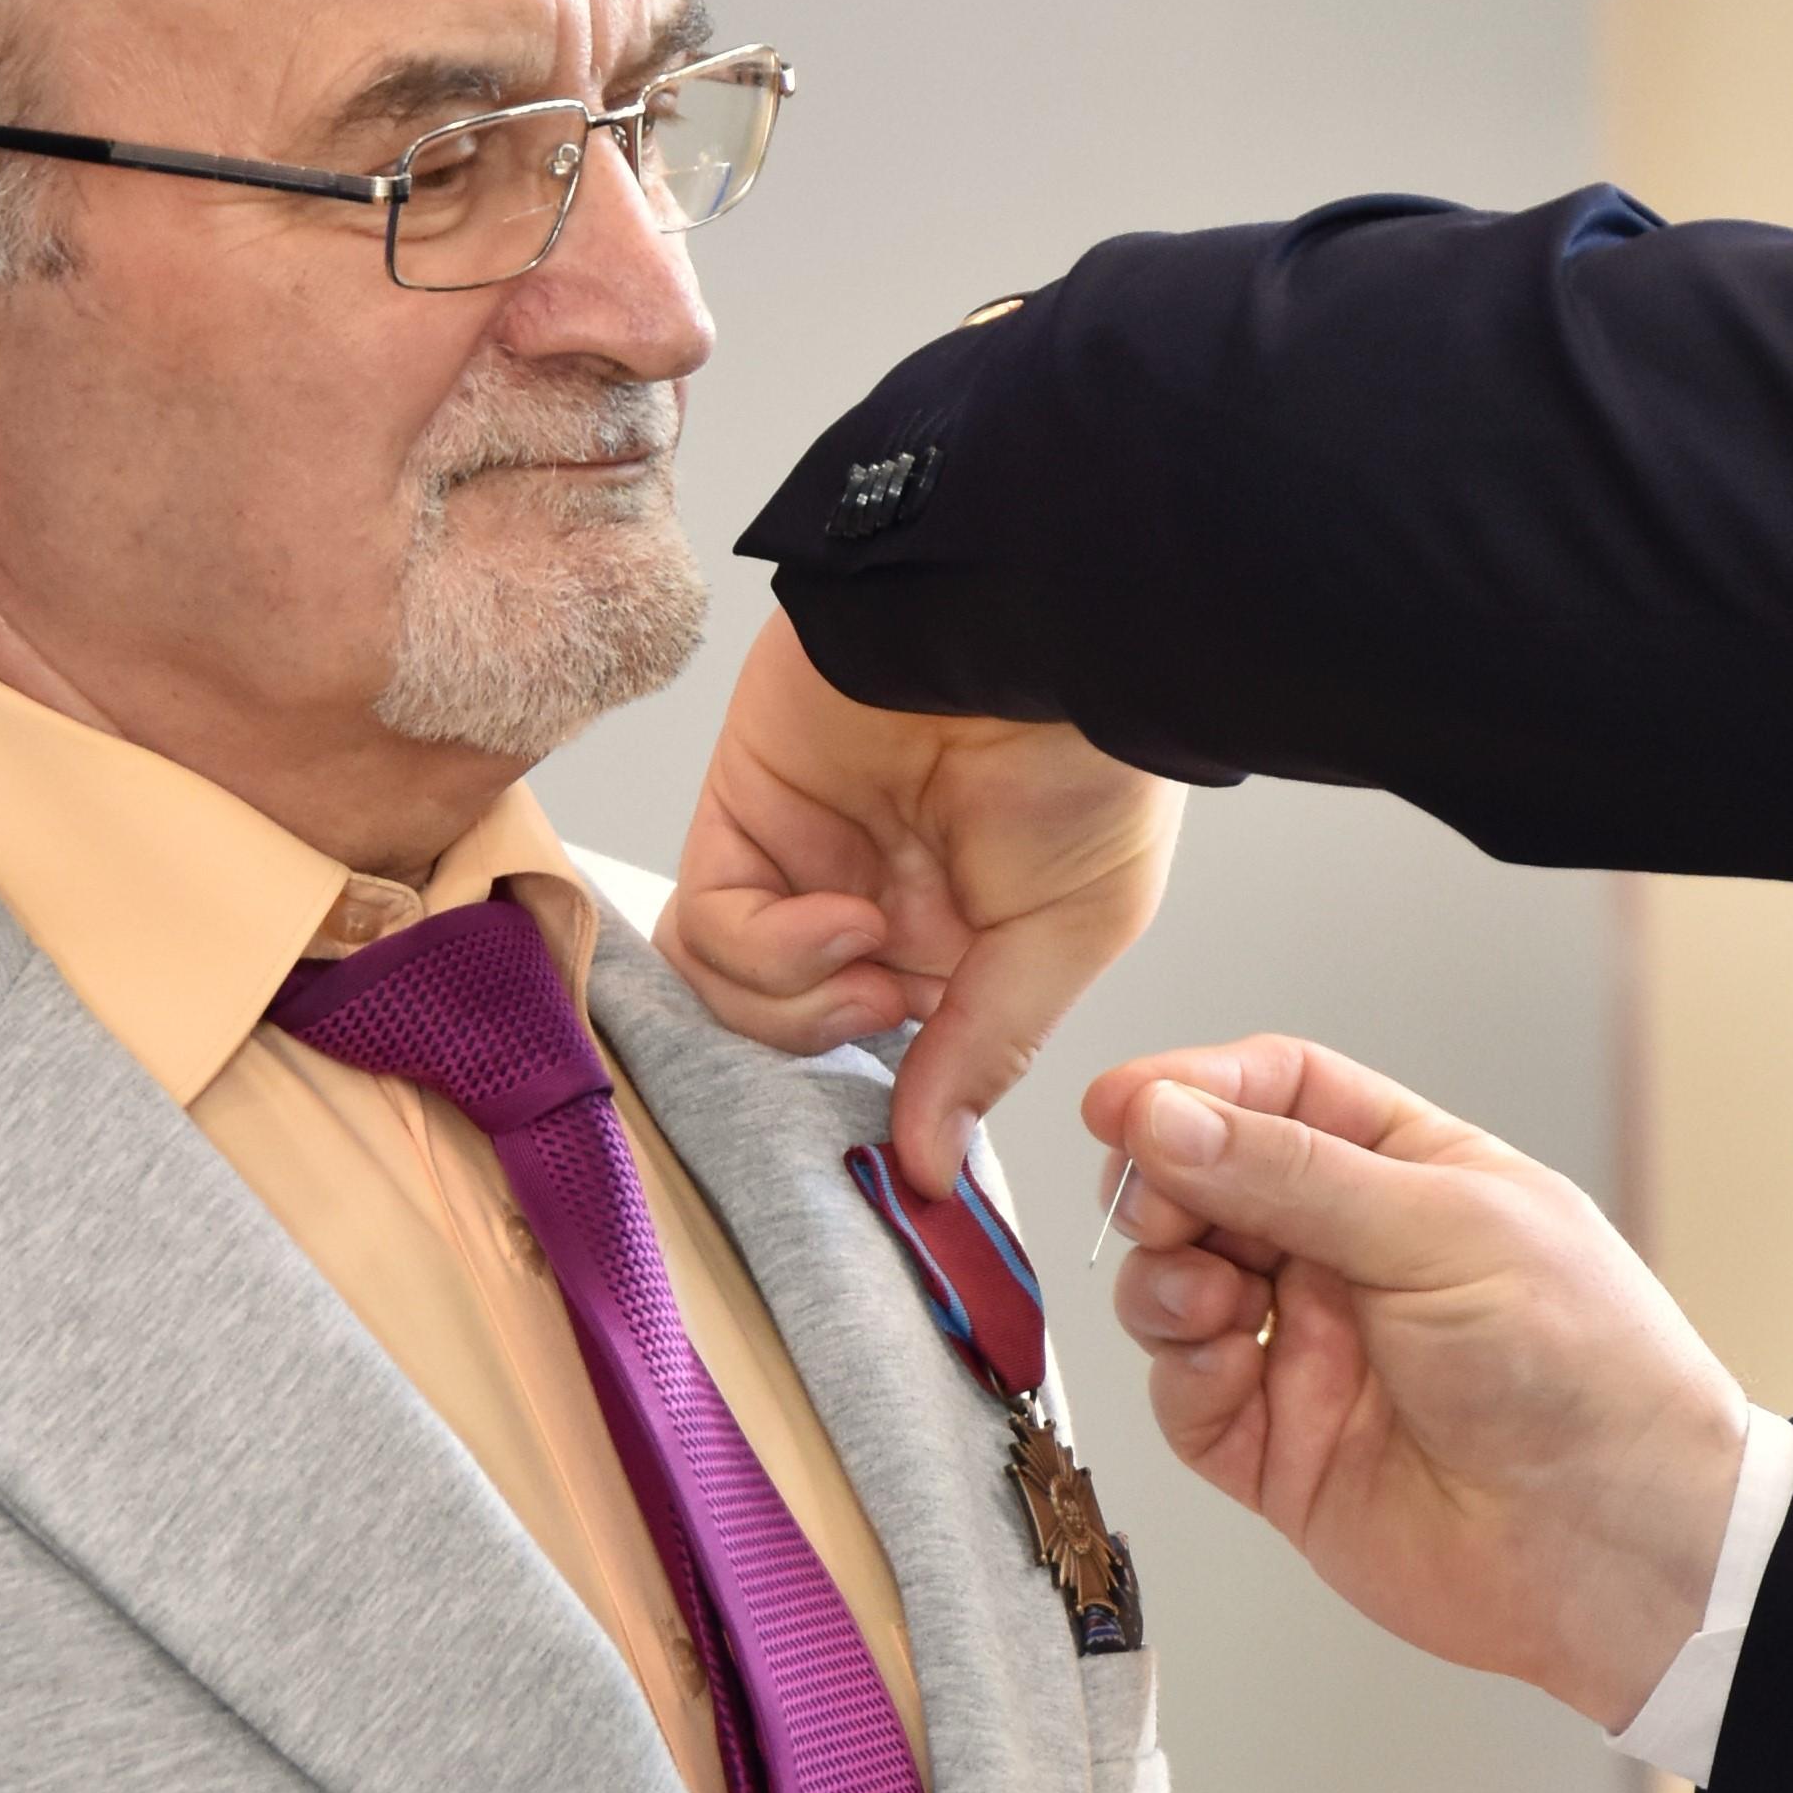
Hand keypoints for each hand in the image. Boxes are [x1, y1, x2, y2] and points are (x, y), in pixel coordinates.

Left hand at [664, 608, 1181, 1191]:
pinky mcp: (741, 814)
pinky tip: (842, 913)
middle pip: (792, 1037)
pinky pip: (707, 928)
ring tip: (868, 957)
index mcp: (960, 942)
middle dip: (833, 1048)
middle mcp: (871, 907)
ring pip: (732, 998)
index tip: (910, 1143)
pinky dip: (767, 947)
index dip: (890, 1103)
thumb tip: (930, 1168)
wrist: (1031, 624)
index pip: (888, 1057)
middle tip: (895, 1006)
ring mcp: (800, 862)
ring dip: (795, 1008)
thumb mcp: (1071, 931)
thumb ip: (987, 1049)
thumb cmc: (1085, 760)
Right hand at [1086, 1036, 1748, 1727]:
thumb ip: (1291, 1174)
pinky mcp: (1281, 1453)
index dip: (1193, 1090)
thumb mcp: (1440, 1232)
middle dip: (1165, 1191)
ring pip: (1179, 1290)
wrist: (1617, 1545)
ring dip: (1165, 1282)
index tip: (1120, 1105)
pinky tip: (1224, 1371)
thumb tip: (1165, 1115)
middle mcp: (1351, 1259)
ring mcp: (1310, 1356)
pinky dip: (1183, 1376)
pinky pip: (1188, 1401)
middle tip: (1157, 1210)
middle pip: (1208, 1188)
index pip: (1278, 1096)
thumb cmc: (1583, 1368)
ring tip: (1207, 1299)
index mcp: (1409, 1176)